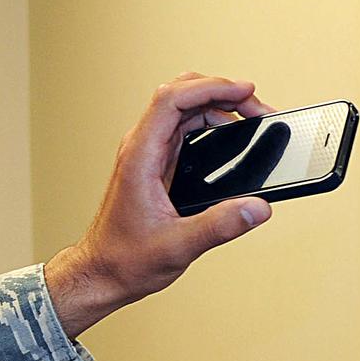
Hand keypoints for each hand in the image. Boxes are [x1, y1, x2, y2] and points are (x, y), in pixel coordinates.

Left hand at [44, 72, 274, 338]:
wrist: (101, 272)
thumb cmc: (125, 259)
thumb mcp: (178, 246)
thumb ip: (220, 226)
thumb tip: (258, 208)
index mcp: (140, 156)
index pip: (173, 98)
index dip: (211, 87)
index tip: (245, 91)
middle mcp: (142, 146)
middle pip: (181, 94)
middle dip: (222, 92)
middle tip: (257, 108)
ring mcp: (148, 152)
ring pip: (184, 108)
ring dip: (219, 105)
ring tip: (252, 118)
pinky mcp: (156, 162)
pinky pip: (184, 127)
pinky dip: (211, 122)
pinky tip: (231, 134)